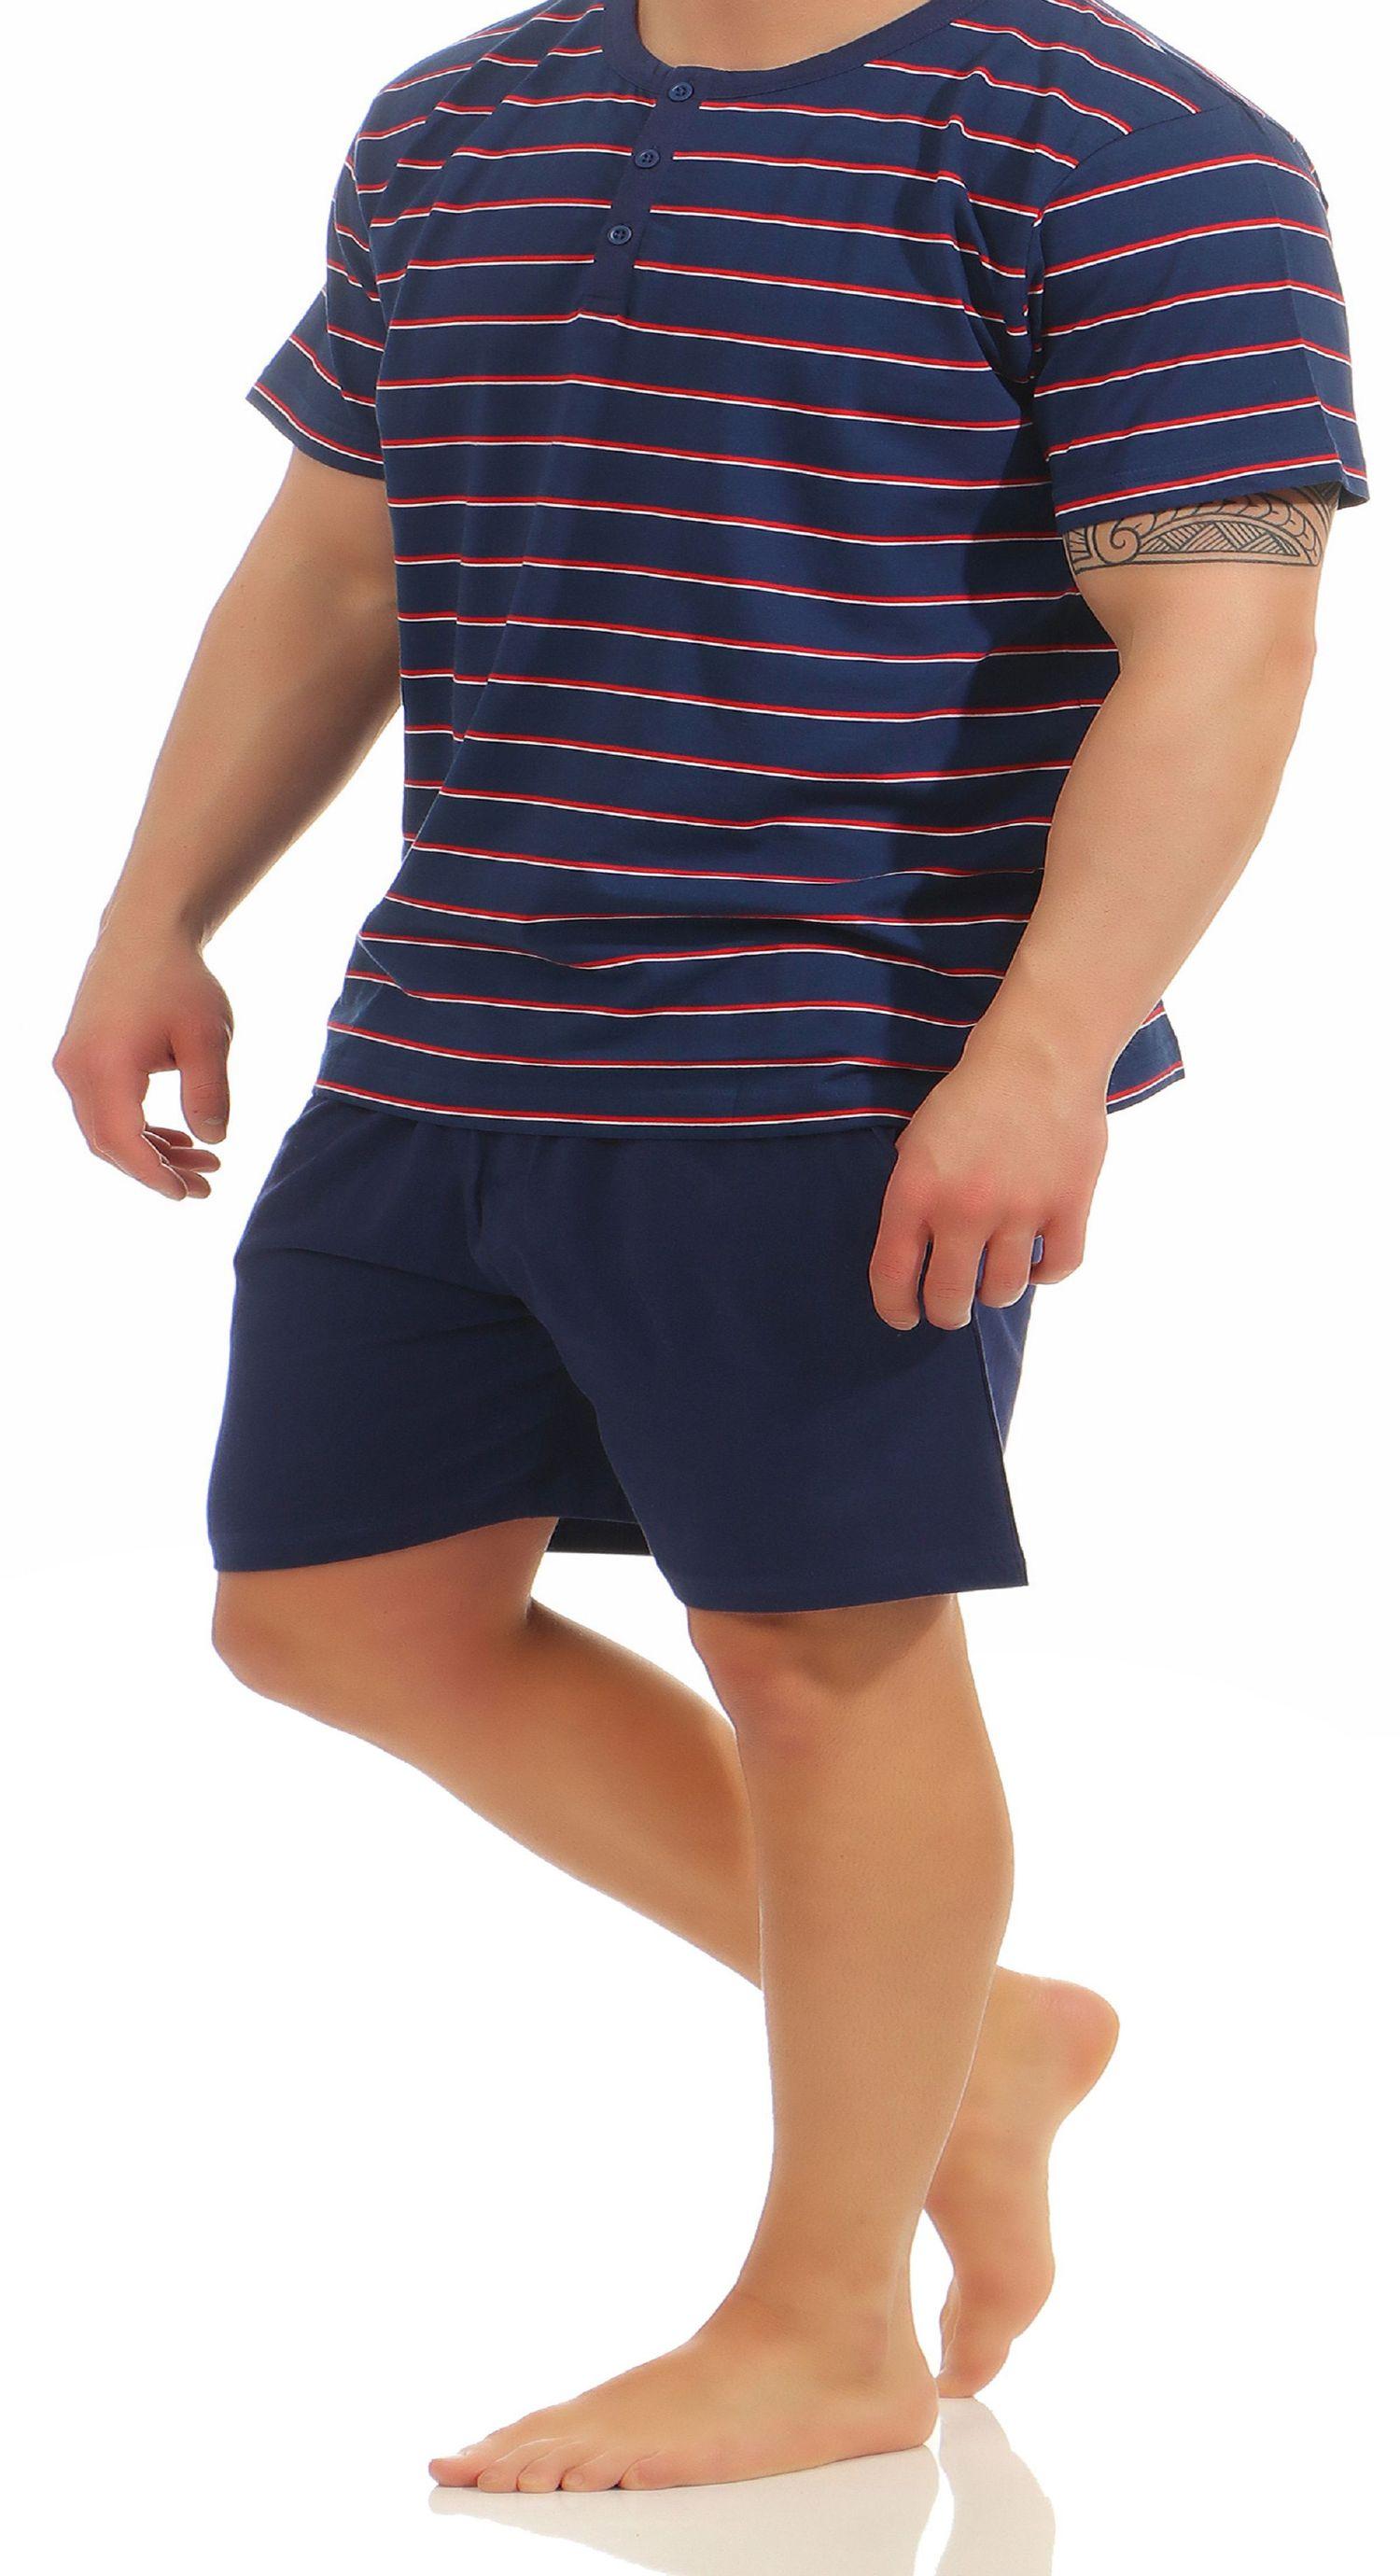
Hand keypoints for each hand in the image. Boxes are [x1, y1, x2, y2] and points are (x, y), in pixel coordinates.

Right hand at [53, 928, 233, 1200]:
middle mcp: (77, 1067)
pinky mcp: (79, 1057)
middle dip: (156, 1170)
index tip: (189, 1194)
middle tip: (206, 1185)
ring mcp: (73, 1063)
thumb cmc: (180, 980)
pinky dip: (135, 1129)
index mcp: (105, 1064)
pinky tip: (174, 1137)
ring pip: (104, 1129)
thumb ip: (210, 1092)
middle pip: (109, 1143)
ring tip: (202, 1162)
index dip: (154, 1175)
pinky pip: (102, 1109)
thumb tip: (213, 1141)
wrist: (145, 933)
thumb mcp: (208, 1036)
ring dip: (149, 1151)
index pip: (122, 1140)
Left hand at [868, 1031, 1108, 1329]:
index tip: (903, 1317)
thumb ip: (913, 1193)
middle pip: (950, 1299)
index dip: (895, 1309)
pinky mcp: (1069, 1206)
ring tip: (994, 1275)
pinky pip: (1058, 1268)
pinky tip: (1037, 1258)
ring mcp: (1019, 1211)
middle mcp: (964, 1210)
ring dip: (995, 1291)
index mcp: (916, 1192)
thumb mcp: (918, 1139)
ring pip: (1004, 1291)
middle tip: (951, 1306)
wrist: (1039, 1054)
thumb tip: (914, 1244)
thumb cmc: (972, 1093)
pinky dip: (1046, 1272)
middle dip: (947, 1311)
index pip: (894, 1278)